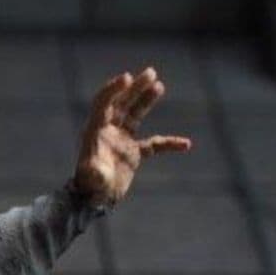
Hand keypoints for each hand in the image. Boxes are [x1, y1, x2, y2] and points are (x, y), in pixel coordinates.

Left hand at [74, 67, 191, 207]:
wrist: (94, 201)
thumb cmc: (90, 188)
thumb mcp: (91, 178)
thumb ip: (94, 172)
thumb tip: (95, 169)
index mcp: (95, 131)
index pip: (104, 104)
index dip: (114, 89)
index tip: (128, 77)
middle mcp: (108, 132)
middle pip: (122, 103)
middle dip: (135, 88)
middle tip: (151, 72)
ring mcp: (121, 141)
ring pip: (136, 115)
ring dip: (146, 100)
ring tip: (159, 85)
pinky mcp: (133, 153)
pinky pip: (154, 144)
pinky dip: (168, 143)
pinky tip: (185, 144)